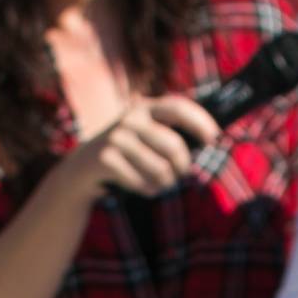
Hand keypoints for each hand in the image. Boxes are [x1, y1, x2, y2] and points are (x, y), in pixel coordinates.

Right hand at [73, 94, 221, 197]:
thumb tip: (210, 140)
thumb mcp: (147, 137)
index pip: (177, 107)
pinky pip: (143, 183)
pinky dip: (147, 190)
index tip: (214, 138)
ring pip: (162, 170)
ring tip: (156, 182)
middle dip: (182, 168)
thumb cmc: (128, 155)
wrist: (83, 169)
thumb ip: (172, 135)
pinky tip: (137, 185)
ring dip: (165, 183)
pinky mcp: (106, 158)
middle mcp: (130, 118)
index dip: (199, 121)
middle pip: (175, 147)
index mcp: (144, 108)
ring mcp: (116, 137)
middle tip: (178, 174)